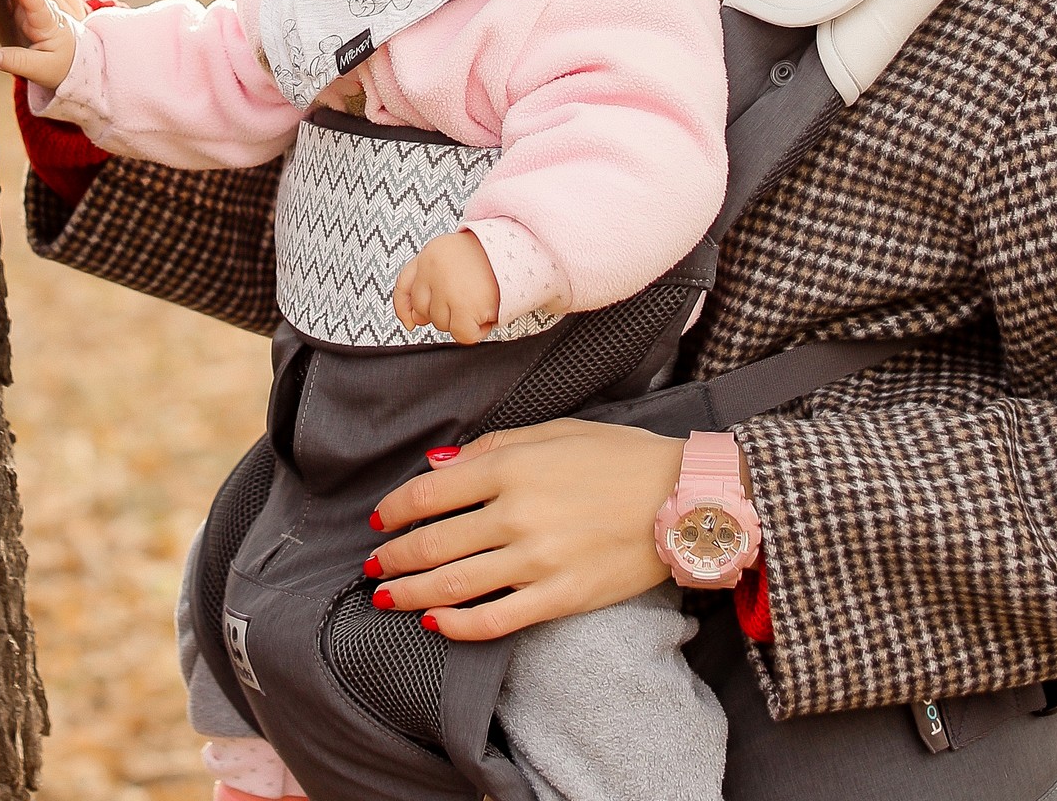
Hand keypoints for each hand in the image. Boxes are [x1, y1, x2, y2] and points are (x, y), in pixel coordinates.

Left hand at [366, 419, 682, 638]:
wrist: (684, 497)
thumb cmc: (618, 456)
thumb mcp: (554, 431)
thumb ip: (491, 447)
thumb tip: (436, 466)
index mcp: (511, 466)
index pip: (429, 493)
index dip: (393, 510)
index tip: (378, 521)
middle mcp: (515, 514)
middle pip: (432, 544)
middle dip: (392, 558)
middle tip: (372, 567)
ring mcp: (537, 560)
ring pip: (453, 586)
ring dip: (410, 594)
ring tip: (387, 599)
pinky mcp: (560, 597)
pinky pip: (495, 620)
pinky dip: (457, 626)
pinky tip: (436, 623)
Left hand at [394, 231, 499, 344]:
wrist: (522, 244)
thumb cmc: (493, 255)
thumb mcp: (456, 256)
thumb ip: (432, 281)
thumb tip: (416, 319)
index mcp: (431, 253)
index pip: (404, 284)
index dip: (404, 306)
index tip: (409, 321)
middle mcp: (433, 268)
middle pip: (423, 310)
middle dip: (445, 312)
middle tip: (470, 298)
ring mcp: (447, 288)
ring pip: (442, 324)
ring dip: (463, 320)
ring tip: (482, 300)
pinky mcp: (463, 306)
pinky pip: (462, 335)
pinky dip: (476, 331)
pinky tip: (488, 314)